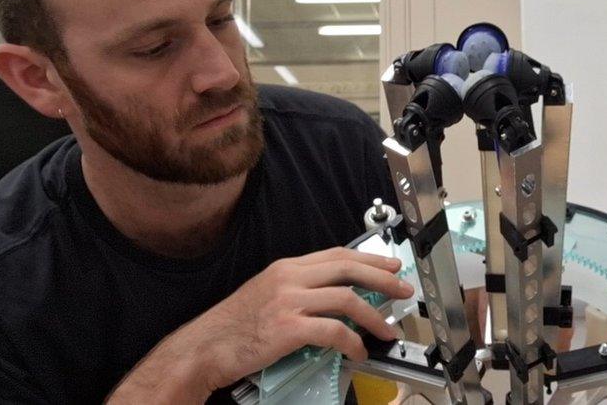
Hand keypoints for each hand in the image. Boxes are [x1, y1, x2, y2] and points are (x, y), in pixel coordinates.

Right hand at [107, 247, 413, 403]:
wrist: (204, 348)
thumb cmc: (233, 328)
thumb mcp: (267, 295)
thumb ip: (298, 291)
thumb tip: (335, 298)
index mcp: (286, 268)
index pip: (337, 254)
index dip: (369, 259)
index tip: (389, 265)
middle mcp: (289, 277)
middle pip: (348, 268)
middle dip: (382, 278)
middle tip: (402, 289)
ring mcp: (289, 301)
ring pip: (347, 298)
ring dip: (374, 316)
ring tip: (387, 330)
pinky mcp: (289, 328)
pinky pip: (334, 331)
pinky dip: (353, 341)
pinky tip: (359, 350)